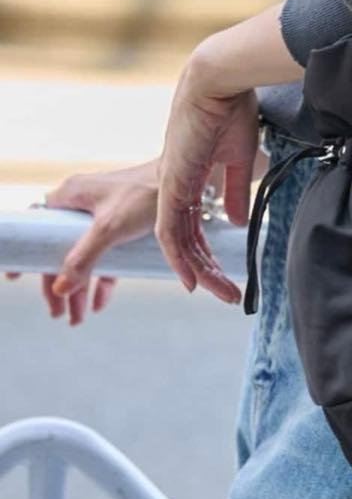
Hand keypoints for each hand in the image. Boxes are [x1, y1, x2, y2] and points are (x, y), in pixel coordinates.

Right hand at [4, 160, 157, 324]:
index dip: (29, 256)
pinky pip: (107, 254)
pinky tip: (100, 302)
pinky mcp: (125, 222)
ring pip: (84, 256)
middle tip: (58, 314)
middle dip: (58, 284)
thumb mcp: (109, 229)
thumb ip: (83, 258)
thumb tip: (60, 289)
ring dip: (80, 287)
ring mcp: (103, 214)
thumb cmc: (146, 194)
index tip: (18, 278)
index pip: (39, 231)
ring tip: (78, 318)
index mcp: (70, 196)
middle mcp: (83, 203)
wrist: (187, 180)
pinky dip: (103, 278)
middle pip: (60, 250)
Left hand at [154, 64, 254, 303]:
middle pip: (186, 242)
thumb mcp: (236, 159)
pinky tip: (193, 280)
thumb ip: (233, 192)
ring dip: (199, 271)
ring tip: (220, 293)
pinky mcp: (171, 186)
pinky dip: (180, 259)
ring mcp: (170, 188)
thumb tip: (235, 222)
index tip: (221, 276)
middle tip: (227, 294)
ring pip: (178, 244)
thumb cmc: (232, 111)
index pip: (194, 227)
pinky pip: (170, 233)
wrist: (219, 83)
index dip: (205, 254)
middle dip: (206, 271)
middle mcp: (175, 188)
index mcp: (190, 180)